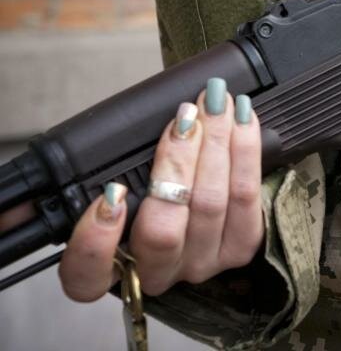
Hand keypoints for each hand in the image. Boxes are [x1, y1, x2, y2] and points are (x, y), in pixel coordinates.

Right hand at [57, 78, 263, 300]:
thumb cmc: (151, 185)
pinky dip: (245, 153)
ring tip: (217, 104)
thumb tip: (54, 170)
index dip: (96, 240)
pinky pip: (246, 199)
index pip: (87, 275)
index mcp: (113, 265)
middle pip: (164, 226)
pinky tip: (242, 119)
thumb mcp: (121, 177)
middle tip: (186, 115)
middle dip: (177, 161)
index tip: (109, 194)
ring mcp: (201, 262)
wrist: (207, 195)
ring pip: (210, 206)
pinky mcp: (240, 245)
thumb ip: (104, 173)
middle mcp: (157, 271)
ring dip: (217, 145)